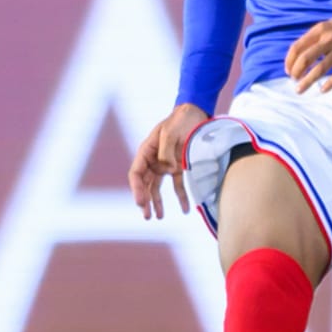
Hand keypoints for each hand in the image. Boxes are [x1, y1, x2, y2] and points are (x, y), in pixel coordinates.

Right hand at [129, 103, 211, 219]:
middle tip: (147, 215)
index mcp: (146, 151)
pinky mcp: (179, 167)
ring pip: (157, 187)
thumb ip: (166, 152)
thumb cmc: (180, 120)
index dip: (136, 189)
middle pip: (145, 184)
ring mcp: (165, 164)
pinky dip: (181, 197)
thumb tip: (169, 170)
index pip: (136, 173)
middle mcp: (153, 159)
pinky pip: (178, 185)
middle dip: (145, 200)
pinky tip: (185, 209)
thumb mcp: (170, 132)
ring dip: (157, 202)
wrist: (195, 113)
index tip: (140, 202)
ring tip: (158, 217)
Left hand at [285, 14, 331, 92]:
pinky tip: (322, 90)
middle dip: (296, 72)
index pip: (298, 47)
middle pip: (306, 58)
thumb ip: (314, 39)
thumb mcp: (327, 26)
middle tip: (294, 80)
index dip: (289, 61)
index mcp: (320, 29)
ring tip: (299, 90)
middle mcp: (330, 39)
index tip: (288, 71)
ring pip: (320, 69)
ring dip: (307, 81)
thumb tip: (297, 59)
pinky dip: (329, 84)